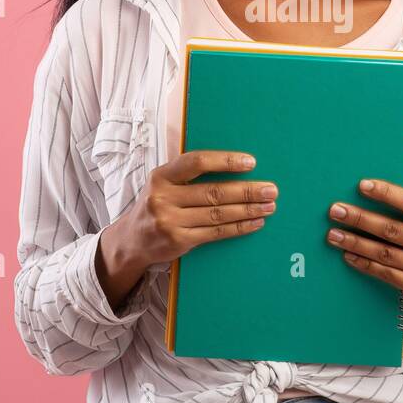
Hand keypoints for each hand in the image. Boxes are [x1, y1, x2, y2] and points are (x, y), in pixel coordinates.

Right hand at [119, 150, 277, 263]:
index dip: (225, 161)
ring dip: (248, 210)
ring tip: (269, 206)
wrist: (132, 239)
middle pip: (213, 192)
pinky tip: (255, 222)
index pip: (197, 162)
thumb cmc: (157, 203)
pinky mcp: (178, 241)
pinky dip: (239, 227)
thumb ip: (189, 173)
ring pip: (218, 214)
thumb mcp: (163, 182)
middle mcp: (163, 198)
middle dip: (247, 191)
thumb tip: (235, 166)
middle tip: (271, 189)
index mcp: (161, 175)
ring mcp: (170, 222)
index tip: (251, 162)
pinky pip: (216, 233)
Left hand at [325, 178, 402, 302]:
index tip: (362, 185)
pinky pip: (385, 273)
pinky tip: (348, 255)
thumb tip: (372, 194)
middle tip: (336, 211)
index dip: (387, 193)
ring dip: (355, 242)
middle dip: (360, 218)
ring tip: (334, 234)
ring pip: (384, 253)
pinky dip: (364, 263)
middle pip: (392, 229)